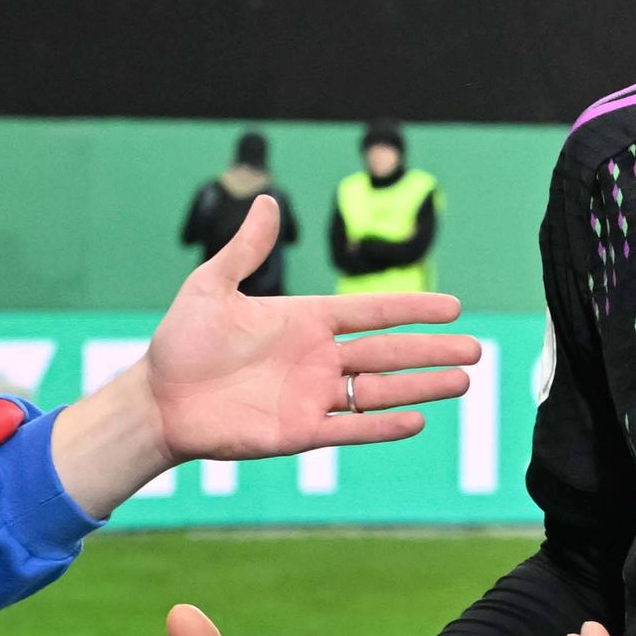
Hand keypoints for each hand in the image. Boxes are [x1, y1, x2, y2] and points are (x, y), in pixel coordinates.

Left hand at [46, 197, 480, 513]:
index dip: (413, 310)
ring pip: (380, 391)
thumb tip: (270, 203)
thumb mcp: (211, 287)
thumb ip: (246, 250)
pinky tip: (418, 418)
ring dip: (422, 386)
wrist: (158, 400)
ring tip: (463, 380)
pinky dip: (383, 425)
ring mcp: (312, 396)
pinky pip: (351, 428)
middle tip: (477, 349)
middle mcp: (318, 358)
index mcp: (305, 320)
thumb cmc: (181, 343)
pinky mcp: (300, 432)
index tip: (454, 307)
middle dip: (432, 350)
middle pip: (389, 353)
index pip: (373, 313)